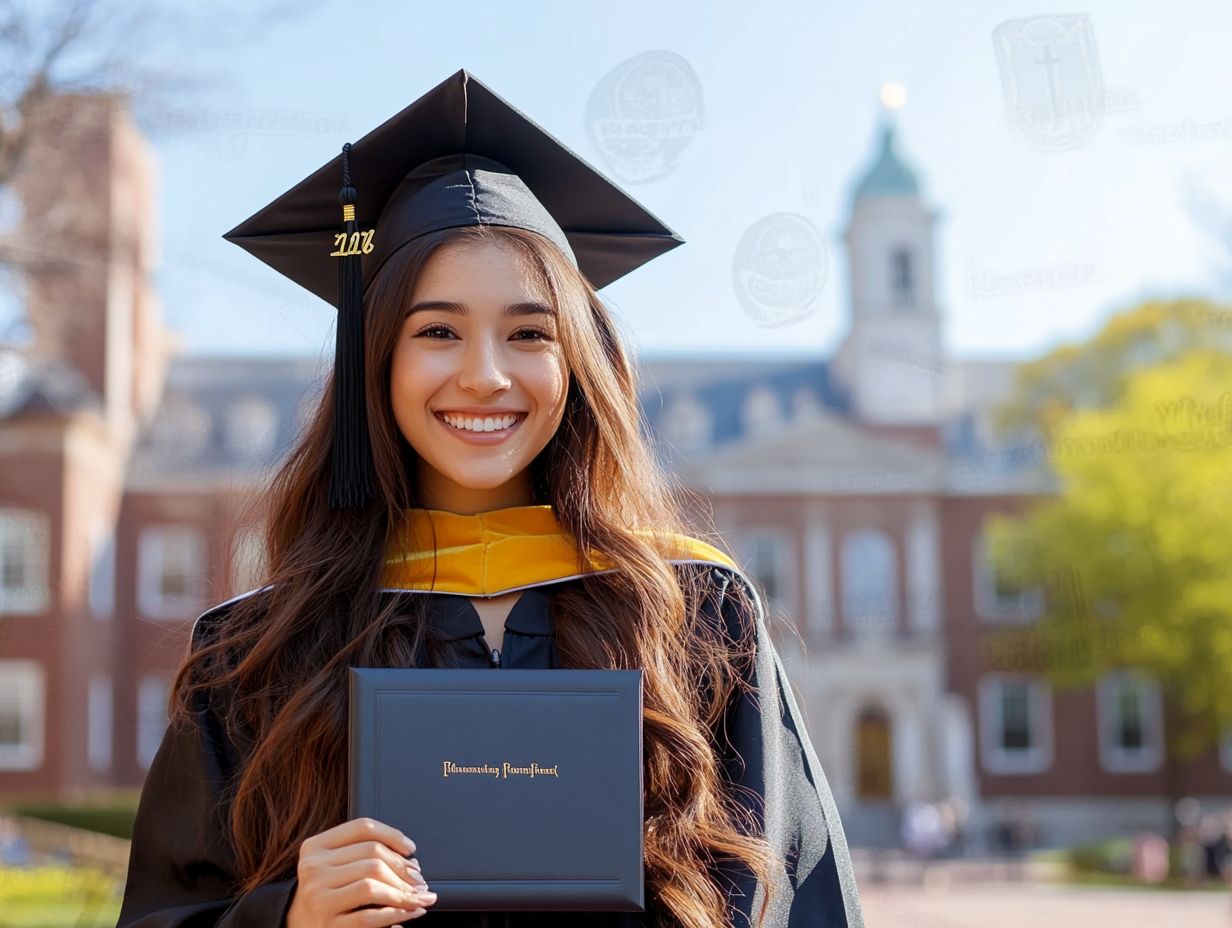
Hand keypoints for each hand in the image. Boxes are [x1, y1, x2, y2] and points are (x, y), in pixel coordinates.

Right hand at [285, 817, 435, 926]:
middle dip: (403, 868)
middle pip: (372, 856)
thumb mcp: (333, 864)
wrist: (298, 925)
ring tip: (419, 897)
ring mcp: (318, 898)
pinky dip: (396, 913)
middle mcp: (313, 869)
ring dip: (404, 892)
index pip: (363, 828)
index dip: (393, 835)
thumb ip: (363, 853)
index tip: (410, 849)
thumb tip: (409, 858)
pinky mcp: (328, 926)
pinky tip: (409, 911)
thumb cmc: (324, 892)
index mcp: (315, 847)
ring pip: (372, 884)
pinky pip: (370, 916)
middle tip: (419, 880)